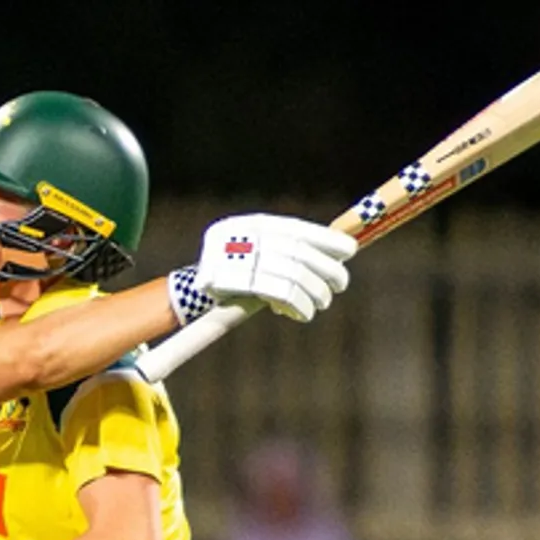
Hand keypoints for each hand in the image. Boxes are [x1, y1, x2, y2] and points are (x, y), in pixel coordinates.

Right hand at [168, 214, 357, 323]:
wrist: (190, 293)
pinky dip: (299, 306)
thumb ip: (287, 251)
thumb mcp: (257, 255)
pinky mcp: (238, 282)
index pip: (299, 230)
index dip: (327, 240)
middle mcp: (248, 238)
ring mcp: (241, 259)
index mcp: (256, 226)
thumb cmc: (232, 276)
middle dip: (328, 271)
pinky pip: (282, 293)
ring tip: (318, 304)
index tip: (349, 251)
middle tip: (339, 286)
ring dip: (315, 294)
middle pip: (300, 254)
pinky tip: (301, 313)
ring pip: (295, 276)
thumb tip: (334, 254)